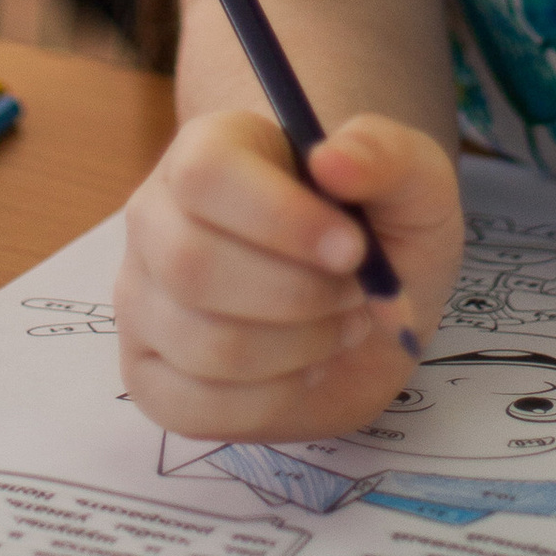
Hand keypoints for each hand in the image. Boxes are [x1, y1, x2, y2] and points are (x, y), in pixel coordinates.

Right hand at [117, 108, 463, 440]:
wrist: (364, 299)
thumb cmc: (378, 225)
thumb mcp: (413, 178)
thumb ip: (384, 155)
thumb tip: (333, 159)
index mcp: (208, 148)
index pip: (206, 175)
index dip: (281, 218)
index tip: (353, 249)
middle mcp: (155, 219)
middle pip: (192, 266)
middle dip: (299, 296)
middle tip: (358, 293)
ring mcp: (142, 302)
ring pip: (202, 344)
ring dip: (298, 347)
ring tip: (341, 324)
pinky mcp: (150, 378)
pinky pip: (194, 407)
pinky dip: (272, 398)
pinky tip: (305, 367)